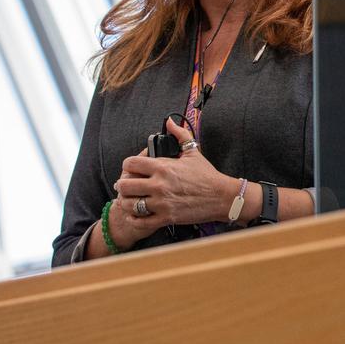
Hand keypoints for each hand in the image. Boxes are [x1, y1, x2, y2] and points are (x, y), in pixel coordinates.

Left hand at [115, 118, 233, 227]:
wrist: (222, 196)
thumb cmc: (207, 175)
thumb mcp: (193, 151)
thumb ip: (180, 135)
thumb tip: (170, 122)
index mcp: (163, 167)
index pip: (131, 163)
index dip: (127, 165)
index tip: (131, 169)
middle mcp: (159, 184)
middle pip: (125, 185)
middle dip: (122, 185)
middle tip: (126, 186)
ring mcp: (162, 202)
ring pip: (130, 204)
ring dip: (126, 203)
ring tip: (129, 201)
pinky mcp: (166, 217)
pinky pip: (140, 222)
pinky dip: (134, 219)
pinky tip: (136, 214)